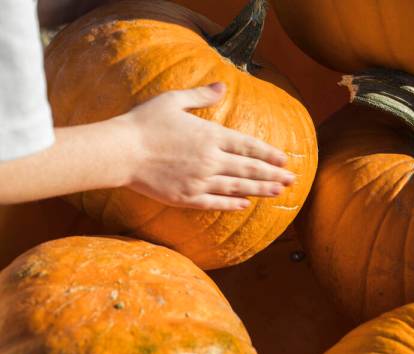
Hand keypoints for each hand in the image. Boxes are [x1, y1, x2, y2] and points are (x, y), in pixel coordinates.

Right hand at [122, 82, 294, 210]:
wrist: (119, 151)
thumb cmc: (143, 122)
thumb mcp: (172, 100)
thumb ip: (201, 95)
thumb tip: (222, 86)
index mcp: (210, 135)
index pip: (249, 146)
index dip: (269, 154)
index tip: (285, 159)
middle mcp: (210, 160)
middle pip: (249, 169)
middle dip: (274, 175)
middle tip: (293, 180)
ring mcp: (199, 181)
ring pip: (238, 188)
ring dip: (261, 190)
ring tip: (279, 193)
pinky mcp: (186, 197)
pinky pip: (215, 203)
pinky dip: (232, 204)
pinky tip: (245, 206)